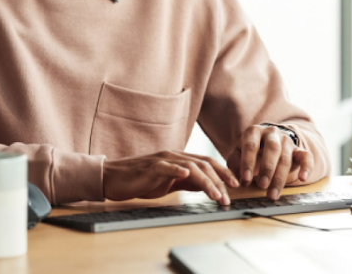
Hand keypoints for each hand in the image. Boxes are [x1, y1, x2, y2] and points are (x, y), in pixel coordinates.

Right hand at [103, 151, 238, 204]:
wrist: (115, 177)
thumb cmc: (140, 180)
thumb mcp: (168, 183)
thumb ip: (186, 182)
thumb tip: (205, 186)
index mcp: (178, 159)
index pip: (205, 162)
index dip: (222, 172)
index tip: (235, 185)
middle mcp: (173, 155)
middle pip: (202, 163)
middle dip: (219, 179)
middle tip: (230, 196)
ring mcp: (162, 159)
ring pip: (190, 166)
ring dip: (206, 181)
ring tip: (216, 195)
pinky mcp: (150, 167)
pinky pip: (166, 166)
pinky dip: (177, 170)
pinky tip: (186, 175)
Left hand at [226, 124, 313, 199]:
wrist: (268, 141)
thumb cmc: (250, 151)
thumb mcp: (238, 154)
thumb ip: (234, 165)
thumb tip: (234, 182)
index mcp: (253, 131)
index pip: (251, 145)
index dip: (248, 162)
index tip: (245, 179)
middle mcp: (271, 133)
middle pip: (272, 149)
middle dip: (267, 169)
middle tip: (262, 186)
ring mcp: (286, 140)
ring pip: (286, 157)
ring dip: (279, 177)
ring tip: (272, 194)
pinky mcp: (299, 150)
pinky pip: (306, 157)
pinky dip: (306, 167)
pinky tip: (303, 178)